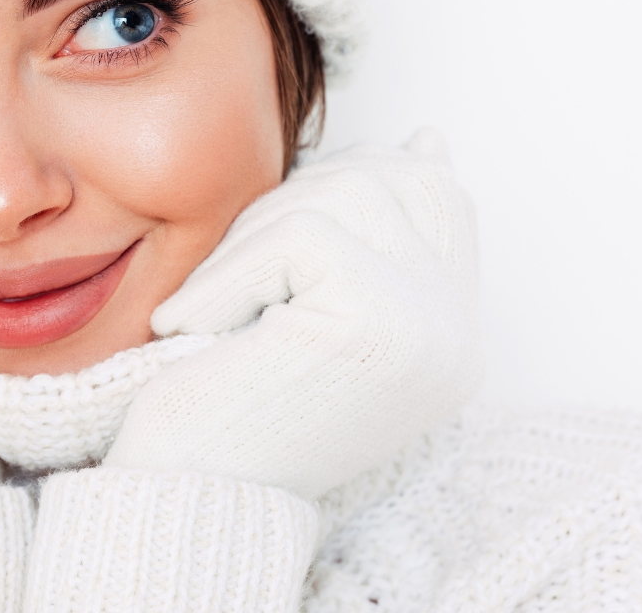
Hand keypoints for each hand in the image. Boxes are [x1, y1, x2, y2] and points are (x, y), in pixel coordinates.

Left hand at [104, 129, 481, 499]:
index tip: (321, 175)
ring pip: (346, 197)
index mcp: (448, 338)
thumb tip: (428, 139)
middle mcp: (456, 337)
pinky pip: (301, 236)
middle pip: (398, 182)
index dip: (375, 167)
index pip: (442, 203)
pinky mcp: (377, 324)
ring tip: (210, 307)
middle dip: (305, 193)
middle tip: (238, 260)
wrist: (185, 502)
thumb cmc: (231, 408)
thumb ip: (374, 242)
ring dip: (255, 235)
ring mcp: (428, 331)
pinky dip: (231, 271)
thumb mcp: (318, 316)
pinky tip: (193, 324)